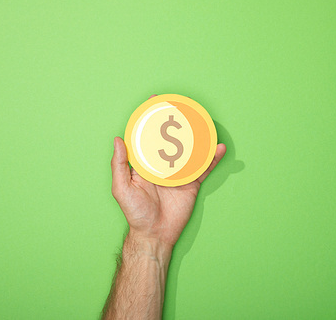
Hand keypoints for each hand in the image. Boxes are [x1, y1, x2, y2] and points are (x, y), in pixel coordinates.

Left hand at [111, 102, 225, 247]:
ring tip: (204, 121)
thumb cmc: (135, 213)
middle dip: (176, 122)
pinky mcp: (192, 183)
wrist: (155, 234)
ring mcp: (179, 173)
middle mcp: (162, 165)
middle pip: (171, 138)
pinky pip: (204, 168)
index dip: (150, 119)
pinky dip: (212, 158)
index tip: (154, 101)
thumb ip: (119, 165)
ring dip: (198, 136)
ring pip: (190, 150)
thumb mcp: (122, 188)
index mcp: (145, 163)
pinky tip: (218, 147)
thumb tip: (117, 139)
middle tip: (182, 105)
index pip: (147, 136)